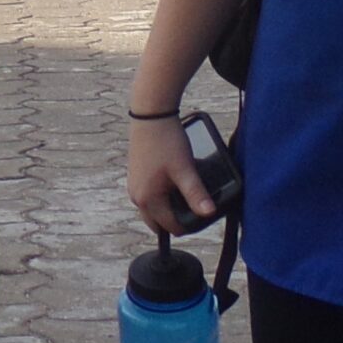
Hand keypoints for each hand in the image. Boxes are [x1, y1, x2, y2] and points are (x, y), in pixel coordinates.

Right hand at [127, 112, 215, 238]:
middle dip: (178, 220)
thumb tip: (209, 213)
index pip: (171, 227)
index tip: (205, 214)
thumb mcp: (185, 169)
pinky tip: (176, 182)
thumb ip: (196, 194)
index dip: (190, 225)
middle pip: (160, 222)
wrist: (151, 114)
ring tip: (188, 192)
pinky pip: (150, 196)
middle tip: (196, 206)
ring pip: (155, 209)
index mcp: (148, 199)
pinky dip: (163, 196)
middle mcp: (137, 197)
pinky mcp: (136, 176)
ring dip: (170, 207)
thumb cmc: (167, 141)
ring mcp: (134, 186)